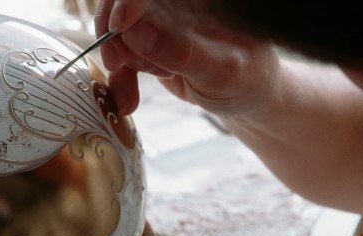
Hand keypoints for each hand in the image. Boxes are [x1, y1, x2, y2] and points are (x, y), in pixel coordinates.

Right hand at [95, 0, 280, 116]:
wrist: (243, 96)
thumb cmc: (244, 78)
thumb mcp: (219, 70)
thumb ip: (180, 51)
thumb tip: (136, 33)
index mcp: (197, 0)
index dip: (129, 0)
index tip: (119, 24)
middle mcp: (175, 4)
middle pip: (124, 7)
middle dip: (118, 37)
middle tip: (118, 63)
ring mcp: (160, 22)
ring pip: (118, 32)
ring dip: (121, 63)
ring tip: (148, 84)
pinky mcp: (148, 43)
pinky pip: (120, 55)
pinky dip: (120, 78)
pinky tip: (128, 98)